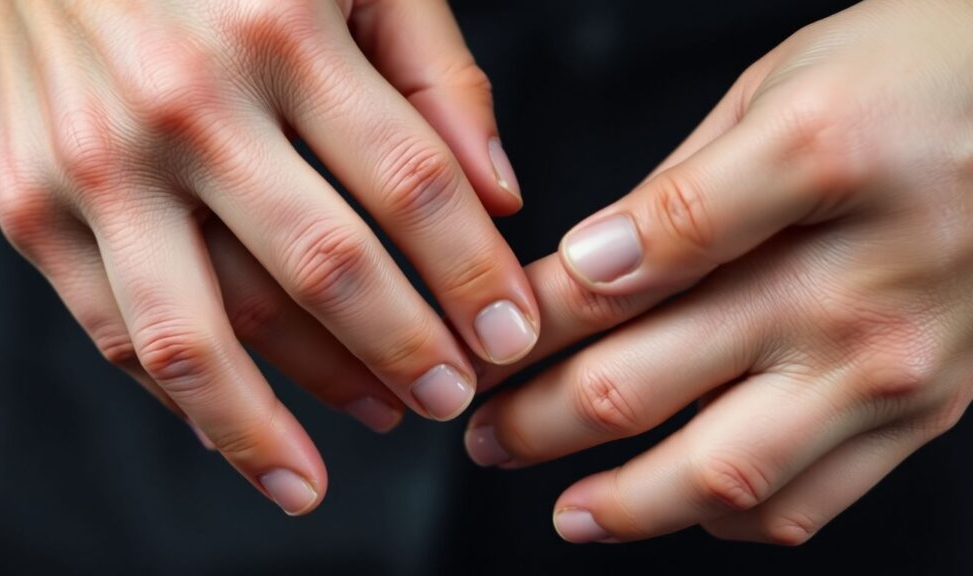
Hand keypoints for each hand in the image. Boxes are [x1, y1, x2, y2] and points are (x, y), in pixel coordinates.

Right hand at [0, 0, 539, 514]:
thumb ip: (434, 74)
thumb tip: (498, 195)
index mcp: (280, 29)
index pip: (412, 183)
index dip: (473, 273)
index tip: (509, 334)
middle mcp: (185, 103)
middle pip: (321, 269)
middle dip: (402, 353)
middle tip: (448, 399)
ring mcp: (96, 163)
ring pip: (204, 333)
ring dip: (283, 418)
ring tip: (344, 455)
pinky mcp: (28, 205)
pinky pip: (118, 331)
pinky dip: (185, 397)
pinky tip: (241, 427)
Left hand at [465, 0, 972, 543]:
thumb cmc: (915, 78)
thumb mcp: (779, 89)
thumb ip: (678, 189)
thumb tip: (587, 265)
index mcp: (809, 169)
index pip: (620, 267)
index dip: (528, 318)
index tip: (484, 340)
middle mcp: (854, 283)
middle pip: (643, 381)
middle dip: (535, 420)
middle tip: (484, 435)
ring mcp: (895, 364)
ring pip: (721, 474)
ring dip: (620, 504)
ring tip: (564, 511)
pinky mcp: (927, 413)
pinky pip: (809, 503)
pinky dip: (726, 516)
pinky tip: (681, 502)